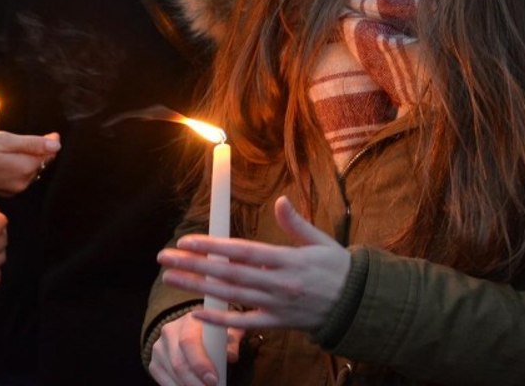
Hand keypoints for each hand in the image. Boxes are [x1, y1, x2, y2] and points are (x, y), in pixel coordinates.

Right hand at [0, 131, 59, 195]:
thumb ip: (32, 143)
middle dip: (34, 151)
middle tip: (18, 139)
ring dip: (23, 158)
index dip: (48, 142)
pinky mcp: (4, 191)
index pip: (47, 154)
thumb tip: (56, 145)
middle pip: (38, 163)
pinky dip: (14, 166)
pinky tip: (1, 159)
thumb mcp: (4, 140)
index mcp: (25, 168)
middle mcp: (23, 182)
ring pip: (27, 169)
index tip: (49, 134)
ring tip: (7, 148)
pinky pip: (17, 176)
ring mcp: (13, 189)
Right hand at [148, 310, 241, 385]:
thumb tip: (230, 356)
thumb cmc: (214, 335)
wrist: (194, 331)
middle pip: (178, 363)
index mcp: (188, 321)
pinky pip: (163, 381)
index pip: (188, 342)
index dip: (200, 364)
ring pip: (171, 374)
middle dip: (196, 383)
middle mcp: (169, 332)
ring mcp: (159, 348)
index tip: (213, 380)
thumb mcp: (226, 333)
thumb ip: (230, 343)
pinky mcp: (154, 364)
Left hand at [156, 196, 349, 331]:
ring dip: (198, 286)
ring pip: (230, 296)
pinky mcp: (276, 323)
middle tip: (165, 258)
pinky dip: (220, 319)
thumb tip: (280, 200)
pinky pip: (243, 323)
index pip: (242, 251)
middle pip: (228, 273)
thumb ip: (296, 223)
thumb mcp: (320, 241)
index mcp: (287, 260)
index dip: (212, 246)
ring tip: (171, 278)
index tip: (187, 241)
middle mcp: (278, 283)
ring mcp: (276, 305)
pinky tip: (197, 313)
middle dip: (194, 265)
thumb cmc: (338, 269)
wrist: (359, 306)